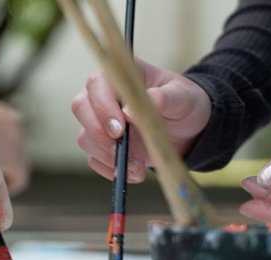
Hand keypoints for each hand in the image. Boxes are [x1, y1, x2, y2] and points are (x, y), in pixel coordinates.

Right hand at [71, 59, 210, 180]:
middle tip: (123, 150)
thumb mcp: (181, 97)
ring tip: (138, 166)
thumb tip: (129, 111)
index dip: (102, 106)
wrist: (189, 127)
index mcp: (119, 77)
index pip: (96, 85)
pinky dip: (111, 170)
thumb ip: (160, 98)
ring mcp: (99, 122)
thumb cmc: (183, 102)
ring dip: (107, 156)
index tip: (120, 129)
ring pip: (85, 138)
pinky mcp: (103, 146)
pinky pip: (94, 160)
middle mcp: (102, 97)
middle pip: (81, 109)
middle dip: (99, 133)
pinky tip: (134, 173)